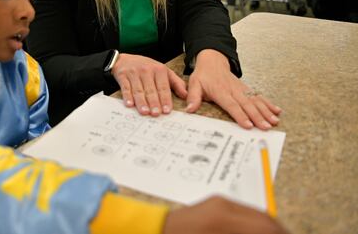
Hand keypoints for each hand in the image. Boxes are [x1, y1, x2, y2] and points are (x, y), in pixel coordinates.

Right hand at [111, 53, 186, 116]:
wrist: (125, 59)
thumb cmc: (146, 67)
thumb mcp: (163, 71)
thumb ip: (175, 83)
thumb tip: (185, 95)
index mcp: (159, 70)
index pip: (163, 87)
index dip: (165, 99)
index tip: (167, 110)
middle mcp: (146, 70)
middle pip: (151, 90)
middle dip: (154, 102)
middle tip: (156, 113)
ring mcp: (134, 73)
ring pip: (138, 90)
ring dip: (141, 102)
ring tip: (145, 112)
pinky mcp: (122, 76)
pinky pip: (125, 87)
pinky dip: (127, 96)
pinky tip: (129, 104)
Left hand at [163, 196, 288, 233]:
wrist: (156, 232)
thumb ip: (248, 233)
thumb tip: (268, 233)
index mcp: (223, 221)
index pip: (266, 228)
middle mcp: (224, 207)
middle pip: (265, 220)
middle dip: (279, 232)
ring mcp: (219, 203)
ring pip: (257, 215)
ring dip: (268, 229)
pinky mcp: (216, 204)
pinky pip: (244, 213)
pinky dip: (254, 225)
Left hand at [185, 49, 281, 129]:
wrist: (213, 61)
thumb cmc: (203, 75)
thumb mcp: (194, 84)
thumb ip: (193, 97)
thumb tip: (189, 110)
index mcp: (220, 91)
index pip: (231, 105)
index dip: (240, 115)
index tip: (248, 125)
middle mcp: (234, 90)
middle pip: (247, 104)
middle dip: (257, 117)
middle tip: (266, 127)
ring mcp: (242, 89)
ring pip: (255, 101)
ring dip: (266, 111)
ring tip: (275, 121)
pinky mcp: (246, 89)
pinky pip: (258, 96)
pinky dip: (268, 103)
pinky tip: (277, 110)